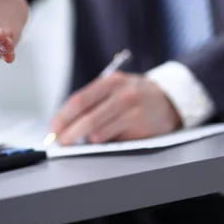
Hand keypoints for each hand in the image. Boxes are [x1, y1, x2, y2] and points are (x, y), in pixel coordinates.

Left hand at [50, 72, 181, 144]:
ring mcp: (134, 113)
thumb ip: (93, 101)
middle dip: (69, 135)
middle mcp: (124, 95)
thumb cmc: (133, 94)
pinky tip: (112, 136)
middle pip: (88, 120)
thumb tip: (65, 124)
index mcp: (112, 81)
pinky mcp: (142, 130)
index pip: (80, 100)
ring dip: (90, 140)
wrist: (170, 99)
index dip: (63, 117)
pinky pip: (115, 142)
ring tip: (92, 136)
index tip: (53, 129)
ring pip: (100, 134)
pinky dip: (107, 143)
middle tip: (60, 143)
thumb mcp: (114, 87)